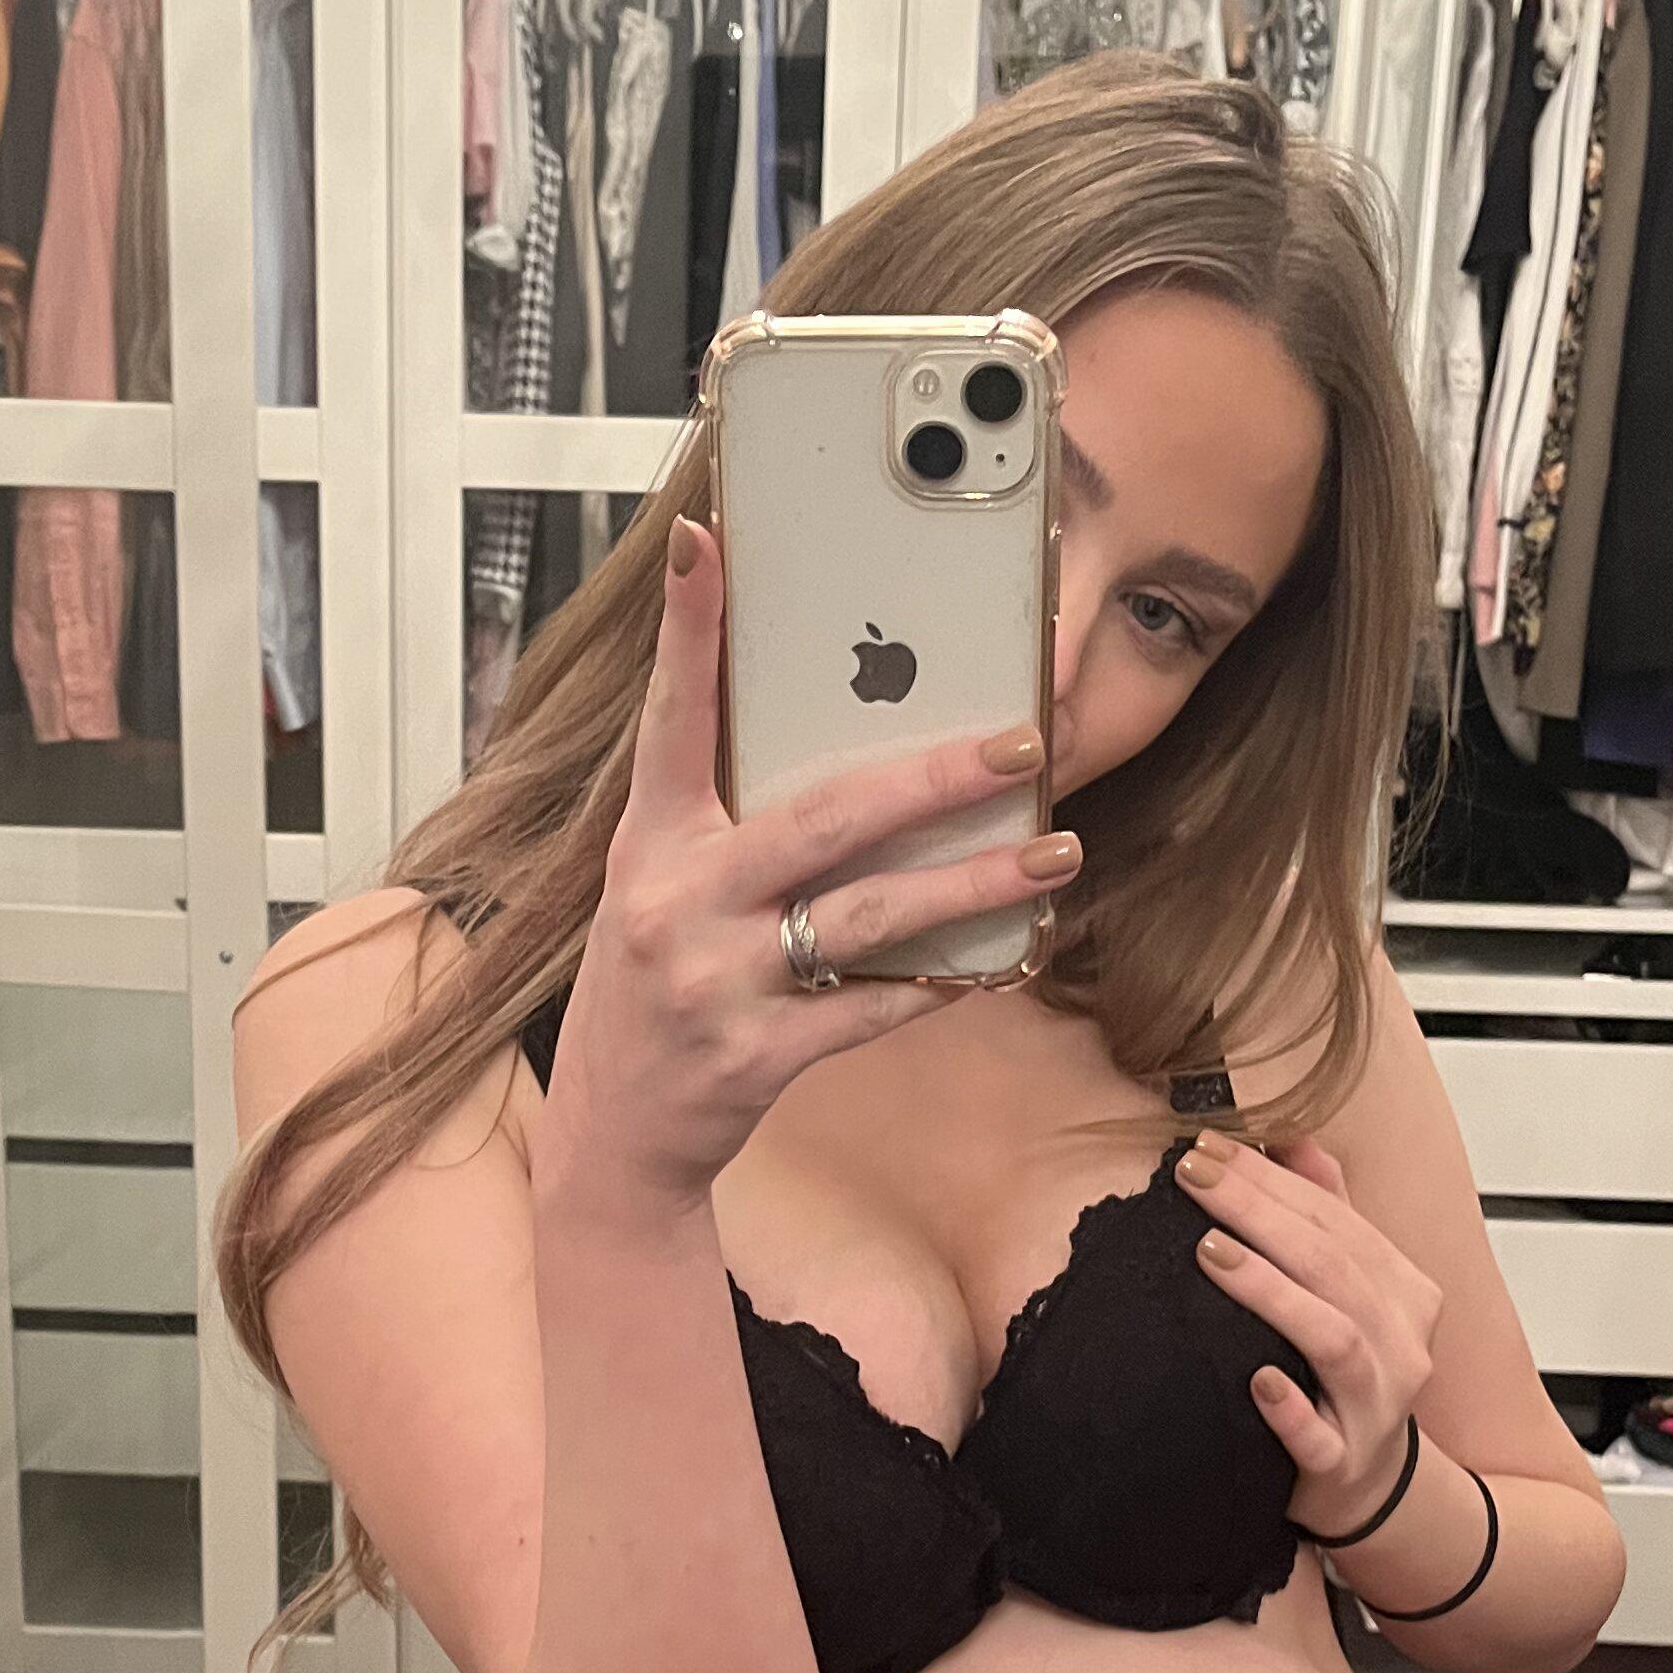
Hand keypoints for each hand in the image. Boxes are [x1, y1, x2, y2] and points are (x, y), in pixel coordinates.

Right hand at [549, 516, 1078, 1213]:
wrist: (617, 1132)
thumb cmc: (655, 983)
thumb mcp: (659, 885)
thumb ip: (728, 817)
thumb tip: (854, 741)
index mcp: (648, 842)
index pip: (670, 717)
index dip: (688, 631)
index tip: (708, 541)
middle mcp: (676, 902)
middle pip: (822, 818)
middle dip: (932, 776)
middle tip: (1022, 742)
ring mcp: (717, 981)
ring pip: (869, 915)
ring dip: (974, 883)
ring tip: (1055, 852)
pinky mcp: (759, 1055)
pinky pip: (875, 1004)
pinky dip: (947, 976)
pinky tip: (1010, 951)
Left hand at [1173, 1130, 1442, 1534]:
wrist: (1368, 1485)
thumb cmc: (1348, 1378)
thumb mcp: (1350, 1292)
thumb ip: (1329, 1216)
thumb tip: (1291, 1140)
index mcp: (1405, 1292)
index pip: (1336, 1222)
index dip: (1272, 1180)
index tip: (1209, 1148)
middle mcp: (1401, 1345)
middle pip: (1332, 1267)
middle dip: (1260, 1215)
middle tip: (1195, 1179)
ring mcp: (1376, 1407)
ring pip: (1332, 1339)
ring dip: (1271, 1293)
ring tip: (1210, 1253)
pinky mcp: (1341, 1464)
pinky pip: (1318, 1438)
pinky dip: (1289, 1409)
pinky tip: (1254, 1381)